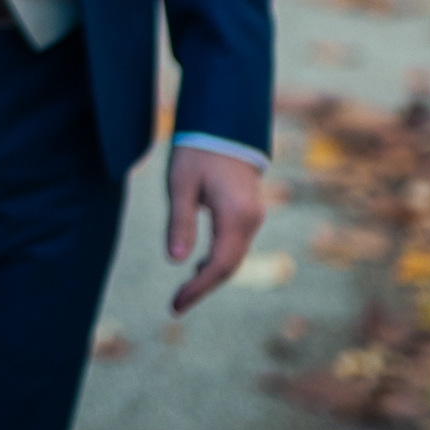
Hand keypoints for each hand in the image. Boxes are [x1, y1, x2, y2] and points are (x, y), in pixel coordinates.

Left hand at [164, 146, 265, 315]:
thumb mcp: (181, 184)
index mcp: (235, 215)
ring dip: (211, 275)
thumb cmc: (198, 149)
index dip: (198, 289)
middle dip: (203, 287)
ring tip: (184, 290)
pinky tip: (199, 265)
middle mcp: (251, 220)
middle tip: (176, 305)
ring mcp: (253, 216)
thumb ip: (179, 222)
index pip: (219, 265)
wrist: (225, 123)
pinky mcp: (249, 212)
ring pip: (234, 257)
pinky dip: (218, 259)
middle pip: (230, 266)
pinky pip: (235, 245)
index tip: (176, 305)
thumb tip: (176, 261)